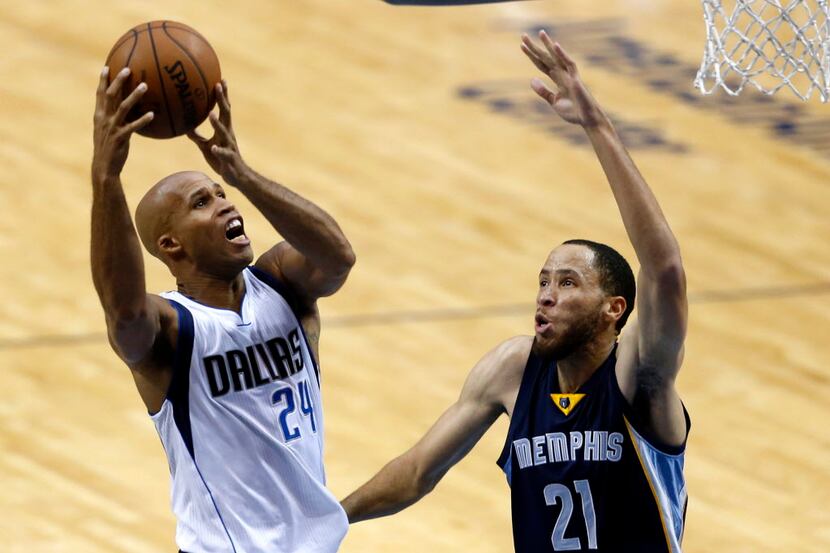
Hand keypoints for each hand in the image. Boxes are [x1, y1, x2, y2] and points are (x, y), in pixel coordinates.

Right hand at [92, 67, 153, 181]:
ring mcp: (111, 128)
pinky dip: (142, 120)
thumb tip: (129, 110)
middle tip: (128, 69)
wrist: (103, 168)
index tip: (107, 67)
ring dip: (134, 96)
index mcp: (99, 116)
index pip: (99, 94)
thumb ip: (116, 119)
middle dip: (118, 81)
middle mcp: (103, 119)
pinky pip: (132, 127)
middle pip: (110, 95)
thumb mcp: (109, 131)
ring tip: (145, 86)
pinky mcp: (120, 138)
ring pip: (122, 107)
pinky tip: (152, 115)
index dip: (103, 81)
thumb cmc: (109, 149)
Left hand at [187, 81, 246, 185]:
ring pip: (224, 132)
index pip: (224, 109)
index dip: (222, 95)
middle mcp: (228, 134)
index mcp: (224, 130)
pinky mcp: (228, 159)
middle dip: (222, 99)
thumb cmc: (221, 160)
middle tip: (218, 85)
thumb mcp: (205, 146)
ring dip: (217, 124)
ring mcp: (229, 146)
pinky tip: (214, 148)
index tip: (219, 80)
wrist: (236, 176)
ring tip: (210, 114)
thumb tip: (183, 126)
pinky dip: (219, 150)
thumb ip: (196, 136)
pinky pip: (223, 153)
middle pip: (226, 114)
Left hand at [520, 32, 606, 127]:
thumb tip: (532, 80)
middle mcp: (563, 74)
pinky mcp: (576, 79)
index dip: (532, 56)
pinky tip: (554, 46)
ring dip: (548, 45)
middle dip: (535, 47)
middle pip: (546, 58)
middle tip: (523, 35)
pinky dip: (562, 55)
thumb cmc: (573, 111)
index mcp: (557, 79)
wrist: (587, 119)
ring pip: (557, 57)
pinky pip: (569, 64)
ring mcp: (569, 75)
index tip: (522, 46)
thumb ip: (543, 91)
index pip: (542, 64)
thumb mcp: (554, 101)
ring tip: (540, 33)